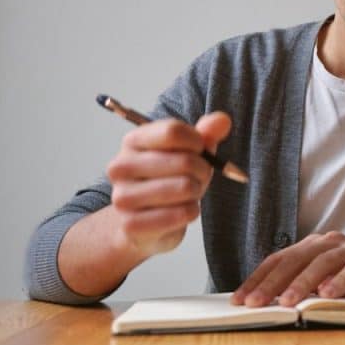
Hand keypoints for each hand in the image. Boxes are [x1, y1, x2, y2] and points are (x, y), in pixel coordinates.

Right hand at [106, 112, 230, 257]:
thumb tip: (223, 120)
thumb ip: (206, 134)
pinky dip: (191, 212)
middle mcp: (121, 167)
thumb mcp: (189, 152)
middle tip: (197, 177)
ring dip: (196, 193)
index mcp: (133, 141)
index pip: (173, 131)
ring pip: (186, 187)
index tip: (200, 150)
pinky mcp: (132, 225)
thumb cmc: (169, 180)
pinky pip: (183, 213)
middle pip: (185, 161)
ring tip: (186, 195)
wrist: (142, 223)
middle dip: (203, 170)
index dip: (198, 142)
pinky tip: (179, 212)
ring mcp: (123, 197)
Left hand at [232, 231, 344, 306]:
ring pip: (321, 263)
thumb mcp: (328, 284)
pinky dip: (339, 281)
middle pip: (294, 259)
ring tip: (285, 303)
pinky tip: (327, 295)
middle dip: (270, 283)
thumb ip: (305, 289)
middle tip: (252, 304)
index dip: (257, 278)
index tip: (238, 299)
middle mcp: (329, 242)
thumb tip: (268, 305)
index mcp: (314, 246)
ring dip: (301, 283)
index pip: (279, 259)